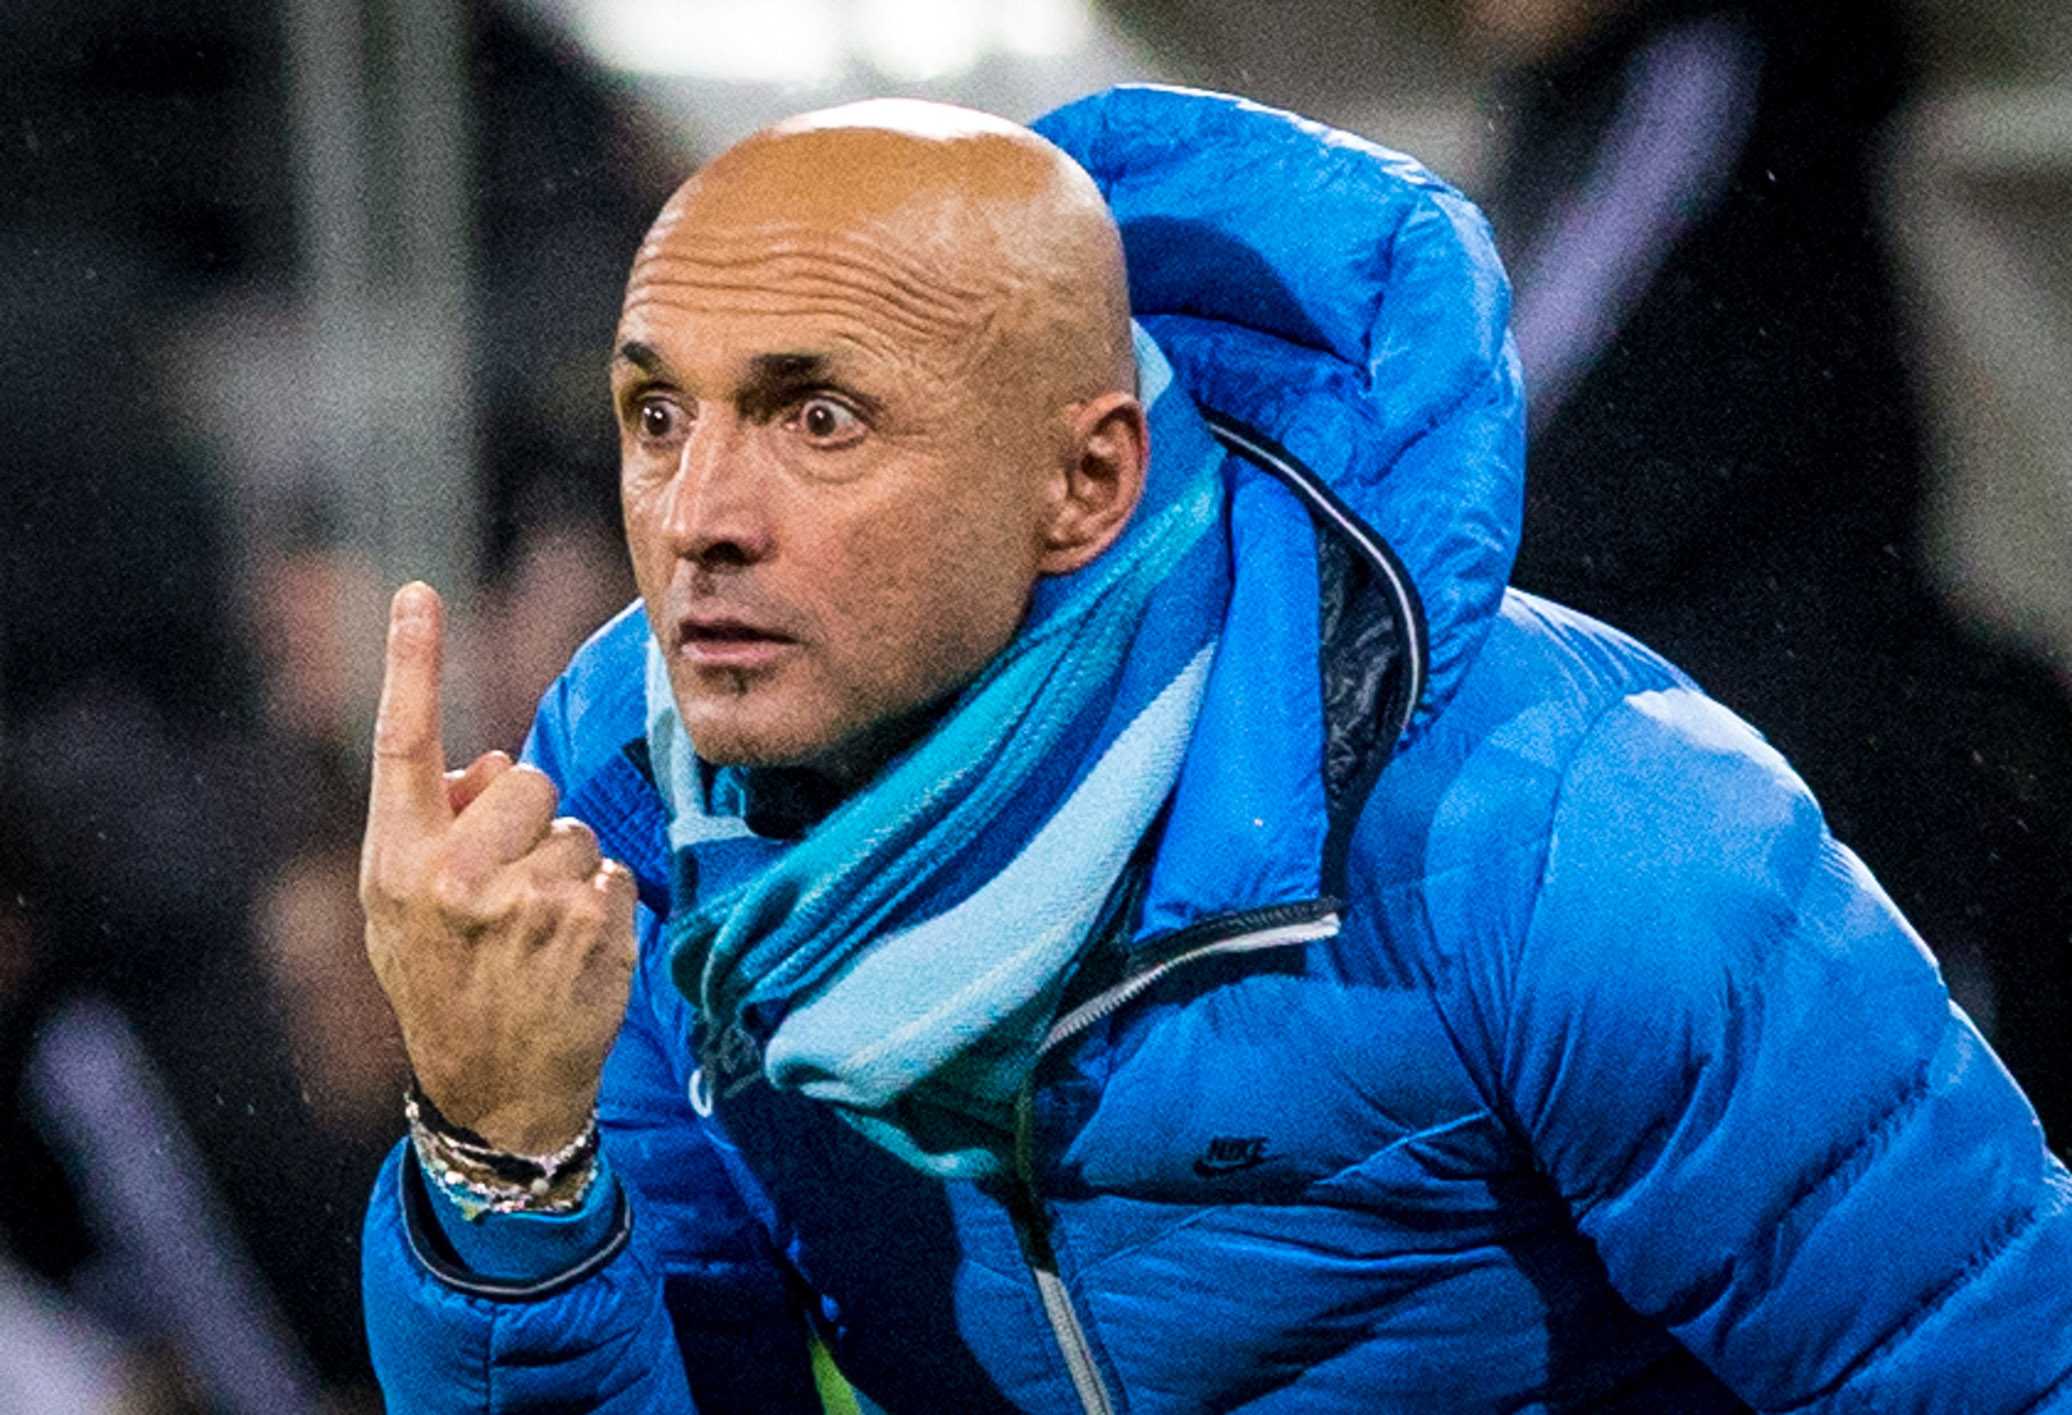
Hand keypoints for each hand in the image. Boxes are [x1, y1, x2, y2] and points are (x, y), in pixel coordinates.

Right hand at [358, 583, 635, 1153]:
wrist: (492, 1091)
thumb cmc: (446, 983)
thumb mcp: (405, 913)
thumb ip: (438, 828)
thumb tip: (494, 761)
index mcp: (397, 863)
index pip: (403, 745)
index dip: (411, 665)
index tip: (416, 595)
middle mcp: (456, 876)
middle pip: (527, 780)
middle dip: (532, 822)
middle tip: (512, 890)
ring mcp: (528, 901)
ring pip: (578, 831)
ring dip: (571, 872)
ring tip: (541, 935)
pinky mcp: (592, 924)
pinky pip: (615, 874)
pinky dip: (605, 908)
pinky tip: (575, 956)